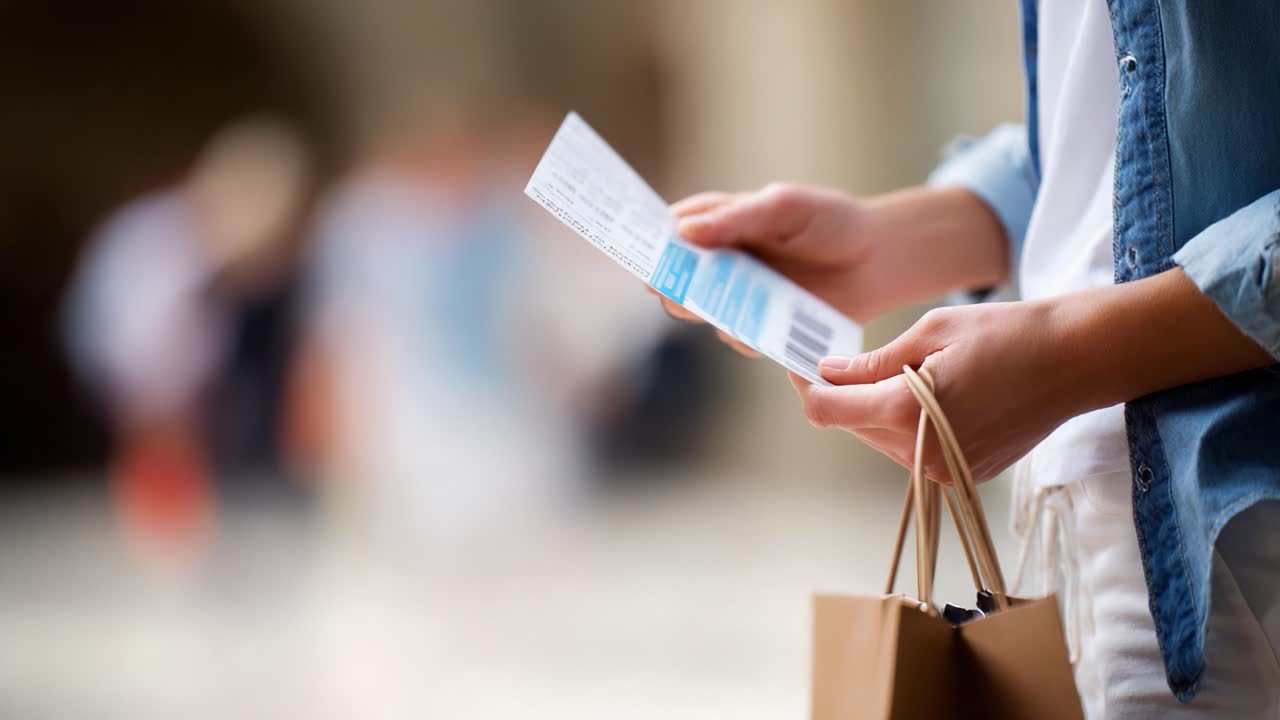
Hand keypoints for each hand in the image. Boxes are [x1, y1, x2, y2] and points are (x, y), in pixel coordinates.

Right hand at [659, 184, 1009, 356]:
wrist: (877, 259)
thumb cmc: (829, 221)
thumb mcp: (784, 207)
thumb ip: (735, 219)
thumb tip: (682, 233)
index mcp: (714, 222)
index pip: (664, 230)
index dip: (640, 238)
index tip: (624, 244)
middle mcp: (716, 262)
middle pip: (670, 277)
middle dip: (667, 282)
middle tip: (672, 283)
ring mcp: (735, 297)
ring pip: (698, 311)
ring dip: (704, 309)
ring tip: (723, 303)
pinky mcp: (758, 328)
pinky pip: (736, 337)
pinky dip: (745, 333)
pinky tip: (767, 322)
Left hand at [789, 268, 1275, 483]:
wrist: (1078, 360)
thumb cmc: (1008, 333)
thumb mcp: (930, 332)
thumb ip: (873, 361)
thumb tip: (828, 372)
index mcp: (906, 412)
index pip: (826, 410)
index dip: (805, 386)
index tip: (799, 364)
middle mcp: (920, 452)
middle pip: (851, 427)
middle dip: (840, 395)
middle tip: (836, 360)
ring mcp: (943, 470)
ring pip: (880, 440)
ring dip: (874, 411)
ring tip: (894, 371)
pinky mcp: (962, 474)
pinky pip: (913, 450)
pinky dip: (907, 424)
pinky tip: (928, 393)